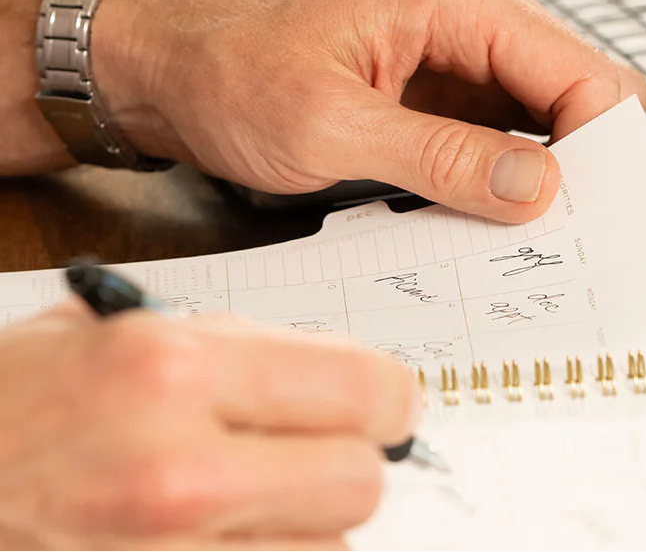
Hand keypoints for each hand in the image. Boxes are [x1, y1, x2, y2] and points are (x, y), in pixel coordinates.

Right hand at [0, 303, 418, 549]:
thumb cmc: (22, 398)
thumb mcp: (132, 333)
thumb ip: (248, 351)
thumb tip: (347, 381)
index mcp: (176, 373)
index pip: (363, 390)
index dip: (391, 397)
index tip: (388, 402)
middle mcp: (178, 476)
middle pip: (360, 484)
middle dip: (350, 459)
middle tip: (319, 446)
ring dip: (307, 523)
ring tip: (253, 496)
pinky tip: (230, 532)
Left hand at [92, 0, 645, 220]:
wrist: (161, 48)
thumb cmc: (224, 65)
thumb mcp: (330, 129)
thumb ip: (443, 159)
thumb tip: (538, 187)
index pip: (581, 70)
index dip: (601, 147)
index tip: (591, 218)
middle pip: (574, 83)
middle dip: (575, 158)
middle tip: (553, 231)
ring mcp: (458, 29)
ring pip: (542, 103)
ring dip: (535, 164)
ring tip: (505, 222)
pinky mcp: (440, 61)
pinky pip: (499, 112)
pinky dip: (498, 159)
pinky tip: (472, 198)